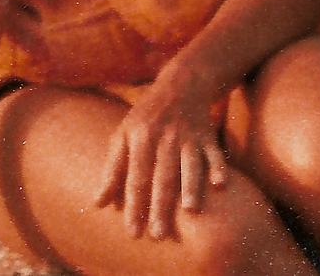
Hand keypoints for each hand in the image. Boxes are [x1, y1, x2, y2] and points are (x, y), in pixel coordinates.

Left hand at [94, 66, 230, 239]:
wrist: (180, 84)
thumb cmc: (146, 117)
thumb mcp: (123, 135)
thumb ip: (112, 170)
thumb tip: (98, 204)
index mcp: (139, 138)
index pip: (136, 177)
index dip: (134, 205)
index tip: (133, 232)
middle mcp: (163, 137)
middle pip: (162, 176)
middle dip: (161, 206)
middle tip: (158, 235)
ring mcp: (187, 136)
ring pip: (189, 164)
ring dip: (190, 186)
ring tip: (190, 211)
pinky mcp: (207, 135)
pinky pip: (214, 153)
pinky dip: (219, 167)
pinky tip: (221, 185)